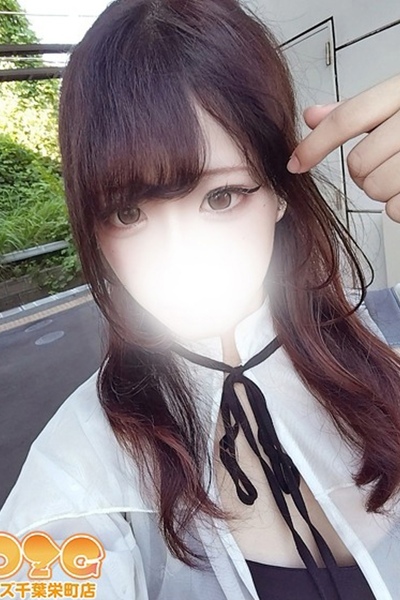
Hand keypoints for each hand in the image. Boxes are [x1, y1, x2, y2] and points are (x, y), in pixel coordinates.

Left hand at [286, 74, 399, 222]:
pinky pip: (397, 209)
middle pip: (359, 162)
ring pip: (375, 188)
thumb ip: (356, 112)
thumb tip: (312, 115)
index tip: (295, 163)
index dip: (314, 145)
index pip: (347, 119)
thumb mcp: (396, 103)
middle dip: (363, 171)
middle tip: (386, 163)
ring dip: (382, 189)